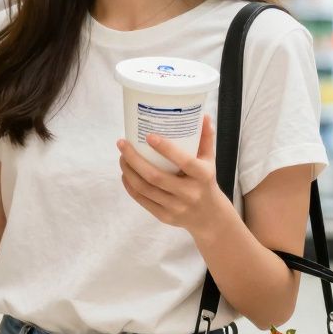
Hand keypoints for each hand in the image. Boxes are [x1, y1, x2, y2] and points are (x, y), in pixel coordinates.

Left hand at [118, 116, 231, 237]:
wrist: (210, 218)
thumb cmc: (206, 182)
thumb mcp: (210, 161)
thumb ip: (205, 138)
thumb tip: (202, 115)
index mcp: (203, 176)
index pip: (184, 161)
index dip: (166, 149)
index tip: (148, 136)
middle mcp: (189, 193)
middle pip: (155, 176)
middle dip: (134, 159)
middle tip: (122, 144)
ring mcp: (176, 207)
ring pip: (145, 188)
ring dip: (129, 171)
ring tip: (122, 157)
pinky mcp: (165, 216)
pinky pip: (142, 200)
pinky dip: (130, 186)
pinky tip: (125, 174)